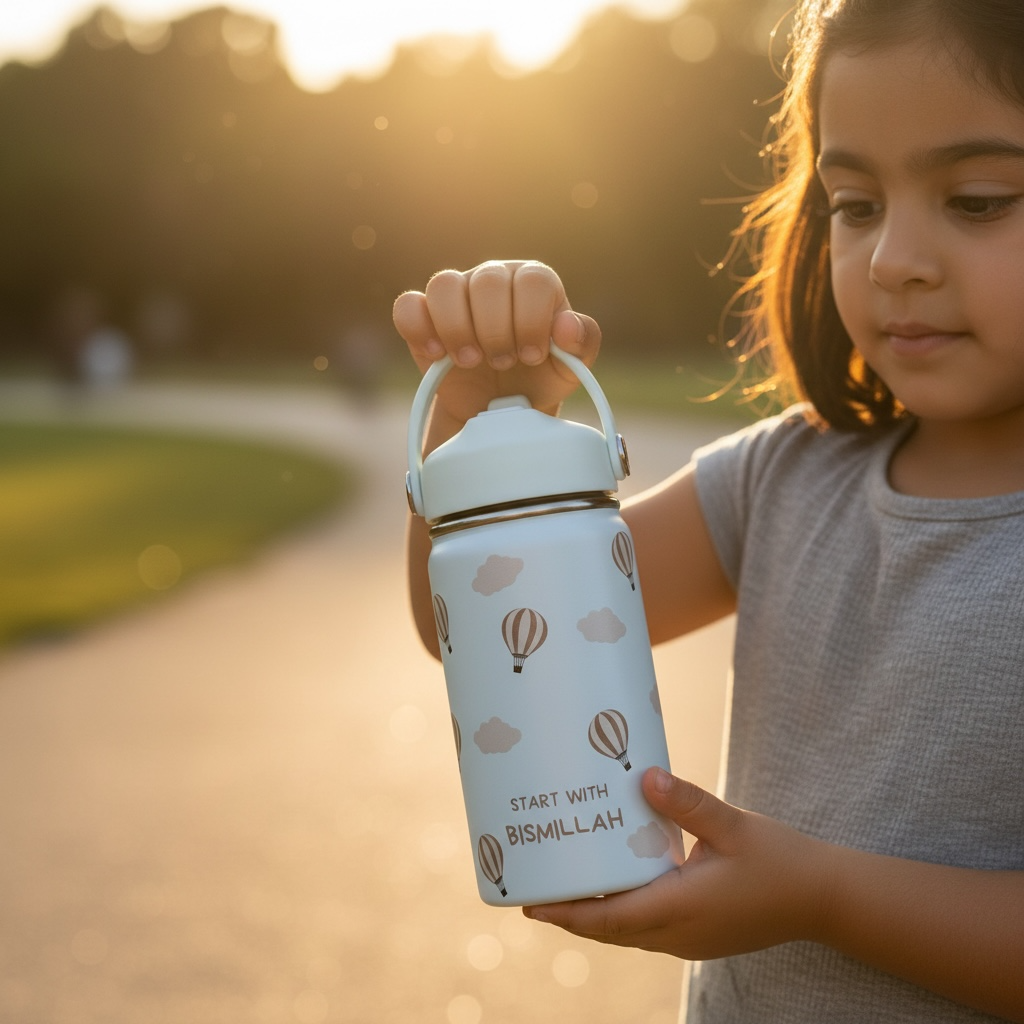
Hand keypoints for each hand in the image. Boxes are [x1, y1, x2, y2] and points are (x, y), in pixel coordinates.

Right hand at [393, 260, 600, 431]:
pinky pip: (408, 306)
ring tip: (471, 362)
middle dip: (497, 330)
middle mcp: (494, 278)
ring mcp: (457, 294)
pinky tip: (437, 354)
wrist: (502, 406)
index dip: (532, 320)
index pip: (533, 280)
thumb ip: (582, 341)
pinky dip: (419, 329)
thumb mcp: (573, 366)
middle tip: (504, 362)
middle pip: (488, 280)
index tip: (532, 356)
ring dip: (458, 328)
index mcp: (533, 282)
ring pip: (445, 284)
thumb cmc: (541, 377)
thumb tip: (567, 326)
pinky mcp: (423, 317)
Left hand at [523, 767, 833, 960]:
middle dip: (571, 916)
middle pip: (610, 932)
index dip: (568, 914)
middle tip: (534, 889)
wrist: (823, 898)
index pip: (610, 920)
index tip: (531, 904)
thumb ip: (688, 802)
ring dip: (595, 917)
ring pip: (628, 935)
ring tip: (565, 888)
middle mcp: (678, 934)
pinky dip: (621, 916)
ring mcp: (689, 940)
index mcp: (681, 909)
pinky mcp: (699, 935)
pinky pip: (647, 931)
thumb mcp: (733, 825)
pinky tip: (615, 889)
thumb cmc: (780, 861)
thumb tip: (646, 776)